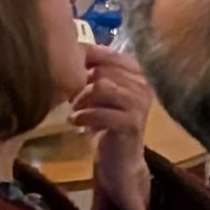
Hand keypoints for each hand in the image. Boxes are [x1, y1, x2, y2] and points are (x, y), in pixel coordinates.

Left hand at [72, 43, 154, 209]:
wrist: (119, 162)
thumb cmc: (106, 124)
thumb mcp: (98, 94)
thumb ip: (90, 71)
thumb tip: (67, 48)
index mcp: (136, 71)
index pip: (107, 53)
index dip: (83, 61)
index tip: (66, 73)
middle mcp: (143, 83)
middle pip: (102, 70)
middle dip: (80, 82)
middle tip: (70, 97)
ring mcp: (140, 103)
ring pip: (102, 86)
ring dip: (81, 98)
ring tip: (74, 108)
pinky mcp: (132, 123)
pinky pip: (102, 111)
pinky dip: (84, 115)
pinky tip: (75, 122)